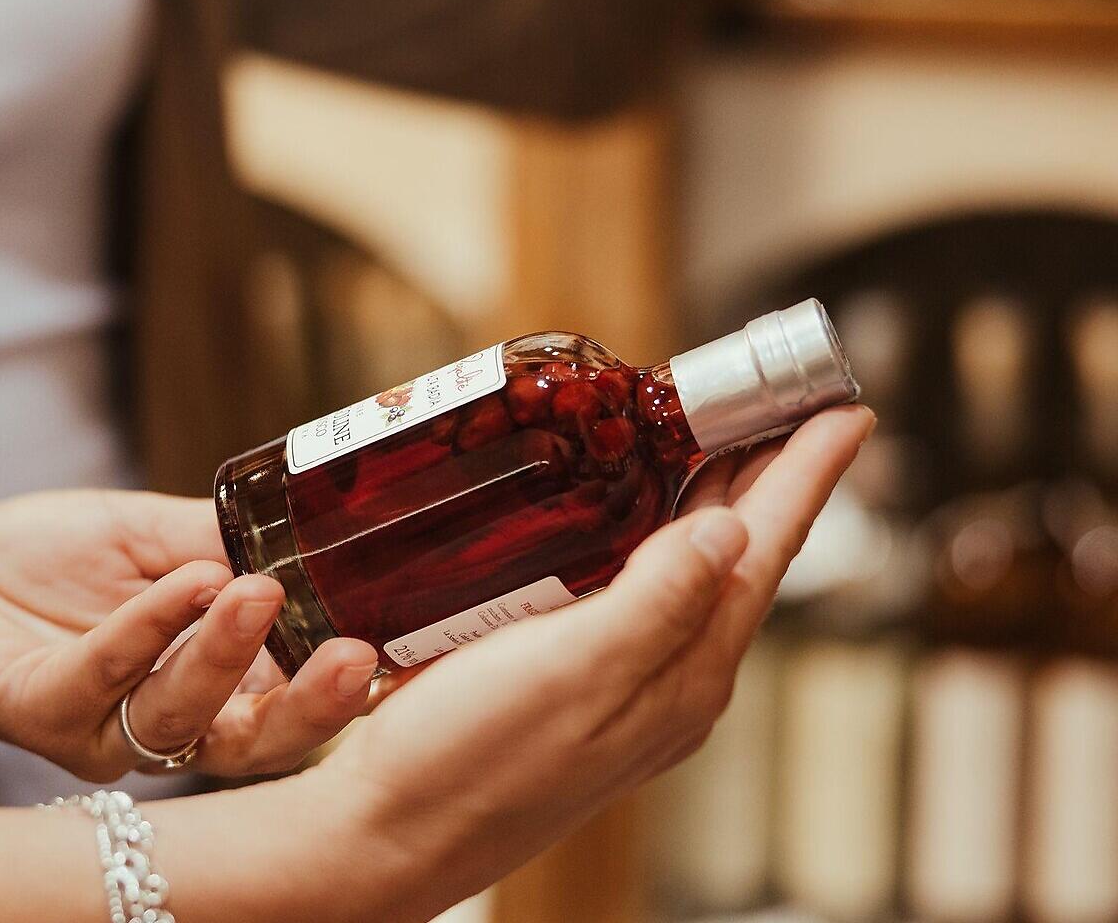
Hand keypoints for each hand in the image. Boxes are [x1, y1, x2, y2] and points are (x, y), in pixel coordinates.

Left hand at [0, 490, 379, 780]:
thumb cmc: (36, 563)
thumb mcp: (151, 535)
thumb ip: (228, 544)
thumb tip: (321, 531)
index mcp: (205, 688)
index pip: (293, 703)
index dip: (349, 686)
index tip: (408, 647)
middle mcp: (162, 728)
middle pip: (256, 746)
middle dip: (311, 707)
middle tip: (356, 657)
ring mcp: (100, 731)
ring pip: (185, 720)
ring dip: (223, 653)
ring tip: (254, 590)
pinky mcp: (36, 714)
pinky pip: (102, 680)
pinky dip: (145, 628)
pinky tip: (179, 581)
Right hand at [264, 406, 876, 920]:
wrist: (390, 834)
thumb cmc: (470, 760)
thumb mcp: (570, 672)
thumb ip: (656, 604)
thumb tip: (729, 530)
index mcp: (684, 675)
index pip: (766, 554)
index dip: (807, 476)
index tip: (846, 411)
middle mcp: (667, 682)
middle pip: (738, 559)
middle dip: (766, 477)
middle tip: (777, 400)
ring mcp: (622, 688)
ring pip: (687, 575)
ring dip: (708, 502)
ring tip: (715, 439)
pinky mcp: (570, 685)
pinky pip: (634, 595)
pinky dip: (644, 539)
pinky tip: (617, 520)